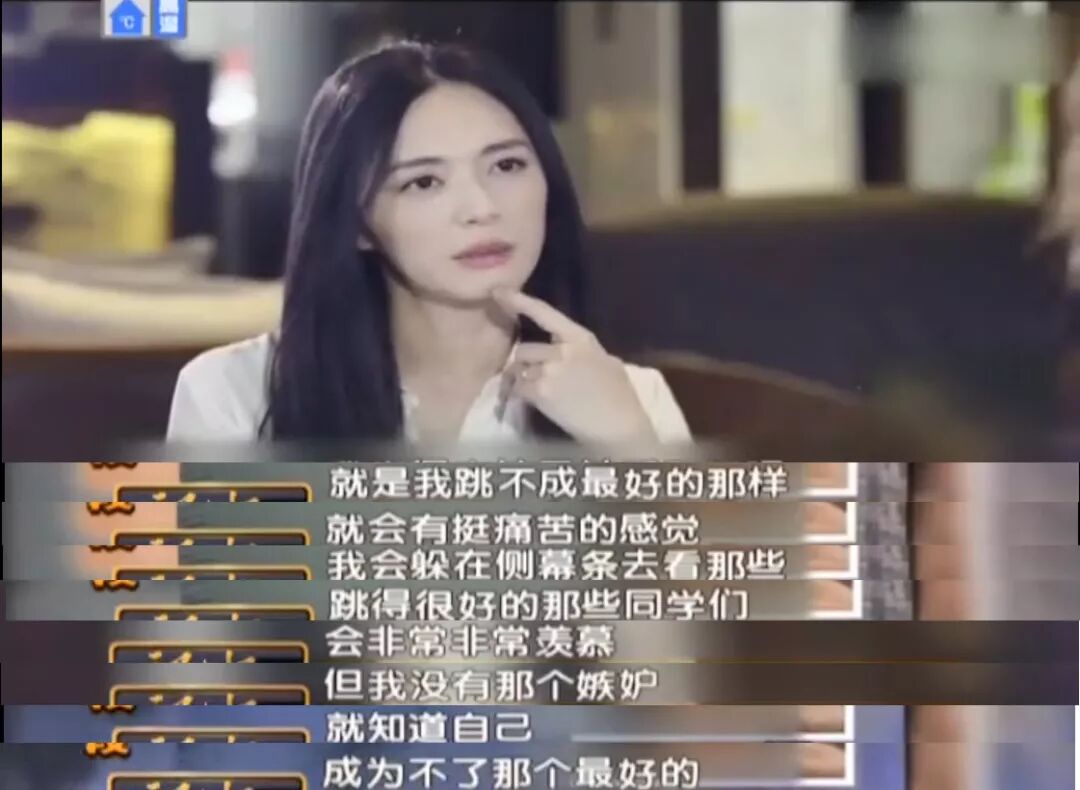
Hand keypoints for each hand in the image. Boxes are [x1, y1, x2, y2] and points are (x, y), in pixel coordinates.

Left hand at [492, 288, 658, 444]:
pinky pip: (518, 389)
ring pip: (518, 370)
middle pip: (524, 349)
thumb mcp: (607, 362)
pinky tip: (533, 402)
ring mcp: (549, 371)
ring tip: (535, 392)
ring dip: (521, 380)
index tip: (498, 292)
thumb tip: (567, 351)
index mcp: (580, 338)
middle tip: (533, 378)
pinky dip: (520, 395)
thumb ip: (582, 353)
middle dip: (525, 364)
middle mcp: (562, 350)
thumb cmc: (620, 396)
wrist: (619, 426)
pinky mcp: (541, 393)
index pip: (544, 313)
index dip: (519, 301)